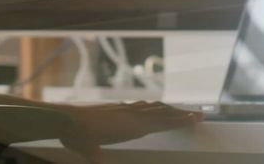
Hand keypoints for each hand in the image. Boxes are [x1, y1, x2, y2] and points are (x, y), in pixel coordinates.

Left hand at [59, 102, 202, 162]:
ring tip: (182, 111)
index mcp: (130, 125)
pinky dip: (153, 107)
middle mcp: (131, 115)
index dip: (179, 121)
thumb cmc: (78, 135)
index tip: (196, 118)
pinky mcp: (117, 109)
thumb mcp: (89, 150)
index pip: (161, 122)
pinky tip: (153, 107)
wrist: (64, 118)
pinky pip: (141, 106)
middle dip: (182, 114)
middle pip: (163, 113)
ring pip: (153, 108)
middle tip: (200, 114)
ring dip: (169, 109)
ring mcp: (124, 110)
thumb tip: (99, 163)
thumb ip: (96, 157)